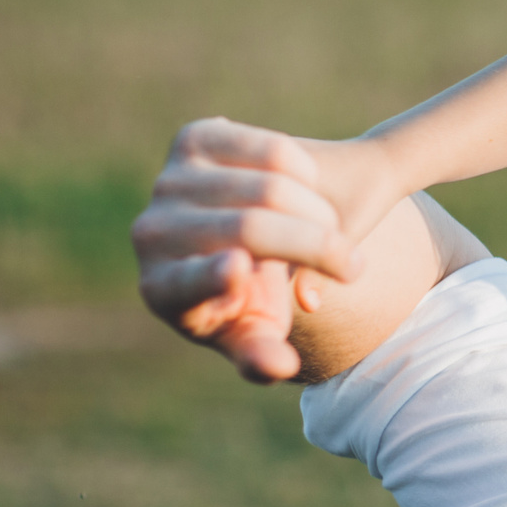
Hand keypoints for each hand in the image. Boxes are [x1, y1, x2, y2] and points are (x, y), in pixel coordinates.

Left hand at [132, 118, 366, 382]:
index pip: (186, 281)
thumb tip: (282, 367)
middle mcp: (150, 232)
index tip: (241, 267)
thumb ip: (263, 356)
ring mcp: (169, 180)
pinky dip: (305, 175)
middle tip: (355, 267)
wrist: (237, 244)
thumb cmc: (251, 301)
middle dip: (316, 245)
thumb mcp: (259, 332)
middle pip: (249, 228)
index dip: (211, 275)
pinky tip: (306, 196)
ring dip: (320, 216)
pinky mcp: (192, 139)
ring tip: (333, 239)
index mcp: (162, 290)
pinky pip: (272, 151)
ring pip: (271, 187)